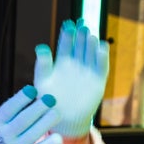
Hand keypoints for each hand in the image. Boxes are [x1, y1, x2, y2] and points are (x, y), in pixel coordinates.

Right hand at [0, 85, 63, 143]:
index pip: (9, 109)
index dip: (21, 99)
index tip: (33, 89)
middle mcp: (5, 137)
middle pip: (24, 120)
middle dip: (38, 108)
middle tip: (50, 98)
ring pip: (33, 134)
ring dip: (46, 123)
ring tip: (57, 112)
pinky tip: (58, 137)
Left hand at [33, 19, 109, 138]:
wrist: (63, 119)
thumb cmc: (48, 101)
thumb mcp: (43, 81)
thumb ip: (43, 65)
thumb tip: (41, 47)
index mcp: (61, 62)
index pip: (66, 44)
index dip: (68, 34)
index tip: (68, 24)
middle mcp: (76, 64)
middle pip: (80, 45)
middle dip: (81, 35)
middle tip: (82, 25)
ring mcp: (88, 71)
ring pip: (91, 53)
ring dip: (91, 43)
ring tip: (89, 35)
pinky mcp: (98, 80)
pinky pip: (101, 66)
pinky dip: (102, 57)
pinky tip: (102, 46)